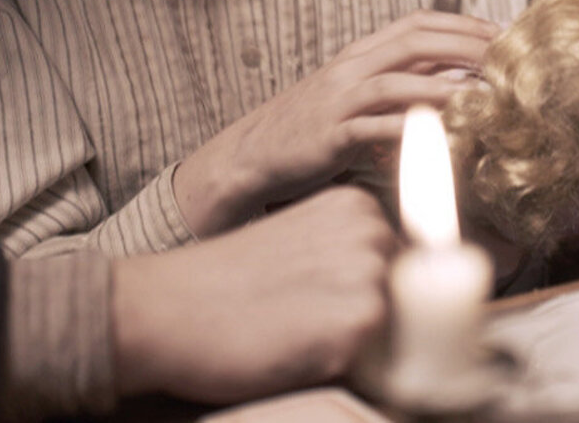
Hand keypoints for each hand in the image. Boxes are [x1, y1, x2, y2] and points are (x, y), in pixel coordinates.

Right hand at [112, 184, 395, 403]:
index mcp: (357, 207)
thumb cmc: (224, 284)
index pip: (406, 264)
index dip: (378, 296)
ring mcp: (370, 275)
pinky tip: (298, 353)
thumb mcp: (298, 243)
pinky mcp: (359, 321)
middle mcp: (374, 232)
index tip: (332, 308)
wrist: (166, 309)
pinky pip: (379, 364)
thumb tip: (402, 290)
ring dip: (363, 349)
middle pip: (411, 299)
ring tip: (301, 338)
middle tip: (310, 327)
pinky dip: (345, 371)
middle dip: (377, 323)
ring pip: (399, 333)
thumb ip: (347, 256)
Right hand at [178, 11, 498, 233]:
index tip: (503, 34)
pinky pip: (375, 128)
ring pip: (398, 81)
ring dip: (446, 88)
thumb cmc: (313, 127)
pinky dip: (410, 130)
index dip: (463, 24)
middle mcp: (351, 68)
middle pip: (414, 41)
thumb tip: (456, 78)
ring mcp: (339, 100)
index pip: (417, 22)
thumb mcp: (356, 95)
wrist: (252, 154)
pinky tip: (442, 137)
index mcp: (360, 53)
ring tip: (486, 98)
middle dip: (465, 46)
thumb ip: (399, 83)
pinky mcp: (330, 136)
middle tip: (506, 60)